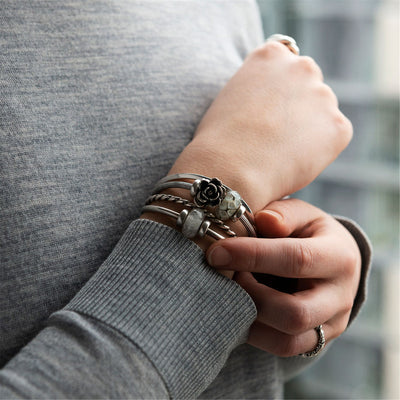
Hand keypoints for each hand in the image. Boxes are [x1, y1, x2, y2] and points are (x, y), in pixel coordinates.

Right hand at [170, 41, 351, 211]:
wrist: (230, 169)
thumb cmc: (220, 140)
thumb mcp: (231, 97)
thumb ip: (258, 89)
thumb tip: (275, 103)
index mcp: (271, 55)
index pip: (284, 64)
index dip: (275, 90)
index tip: (265, 110)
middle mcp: (302, 67)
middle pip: (307, 83)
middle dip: (297, 103)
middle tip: (276, 134)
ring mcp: (324, 96)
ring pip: (322, 112)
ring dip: (309, 127)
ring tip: (280, 152)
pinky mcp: (339, 127)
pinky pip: (333, 137)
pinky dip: (320, 150)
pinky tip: (293, 161)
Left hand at [206, 199, 361, 355]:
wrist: (333, 264)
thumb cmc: (309, 233)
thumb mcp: (302, 215)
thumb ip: (284, 215)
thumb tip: (264, 220)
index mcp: (339, 256)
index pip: (296, 259)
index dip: (252, 256)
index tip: (216, 252)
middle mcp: (341, 297)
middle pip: (295, 313)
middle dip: (250, 296)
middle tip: (227, 276)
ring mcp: (331, 325)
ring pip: (288, 341)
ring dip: (249, 318)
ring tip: (233, 292)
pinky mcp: (317, 341)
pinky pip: (282, 348)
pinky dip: (254, 333)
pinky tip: (239, 309)